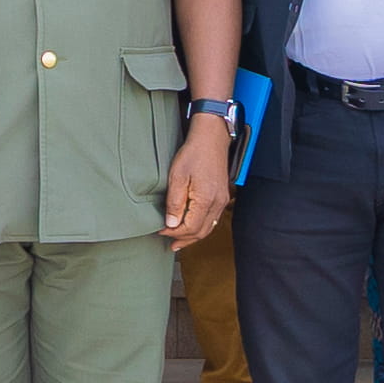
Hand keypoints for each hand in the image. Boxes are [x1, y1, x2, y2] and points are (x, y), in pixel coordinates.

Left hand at [155, 113, 232, 253]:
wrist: (211, 137)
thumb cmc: (194, 153)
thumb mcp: (178, 176)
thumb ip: (175, 202)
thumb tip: (171, 224)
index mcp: (206, 200)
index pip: (190, 227)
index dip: (174, 233)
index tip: (161, 231)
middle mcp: (217, 203)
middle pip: (201, 232)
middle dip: (184, 240)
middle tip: (170, 245)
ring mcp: (222, 200)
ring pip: (209, 227)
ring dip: (193, 236)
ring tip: (180, 241)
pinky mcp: (222, 196)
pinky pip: (213, 218)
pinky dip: (202, 227)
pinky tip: (193, 226)